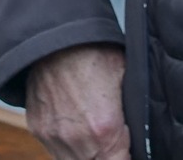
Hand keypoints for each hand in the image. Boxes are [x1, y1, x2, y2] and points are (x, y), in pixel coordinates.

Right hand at [26, 44, 128, 159]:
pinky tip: (76, 129)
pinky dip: (67, 146)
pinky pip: (56, 150)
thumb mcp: (127, 78)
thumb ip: (133, 111)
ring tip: (95, 135)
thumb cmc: (93, 52)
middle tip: (114, 141)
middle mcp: (77, 140)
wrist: (52, 36)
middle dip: (108, 155)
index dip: (126, 156)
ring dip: (87, 154)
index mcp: (105, 130)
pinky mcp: (38, 128)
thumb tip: (144, 127)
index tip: (128, 148)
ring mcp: (54, 137)